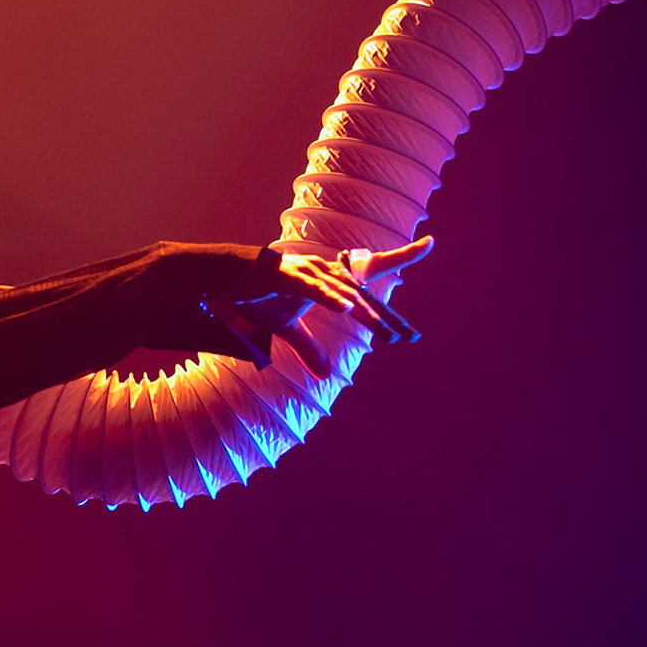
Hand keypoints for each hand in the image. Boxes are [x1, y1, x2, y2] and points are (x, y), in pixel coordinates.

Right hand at [214, 235, 432, 377]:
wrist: (224, 278)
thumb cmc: (259, 298)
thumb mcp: (287, 329)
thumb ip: (309, 348)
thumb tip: (326, 375)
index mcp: (327, 281)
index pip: (367, 283)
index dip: (396, 279)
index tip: (422, 273)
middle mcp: (322, 272)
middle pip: (362, 296)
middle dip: (385, 318)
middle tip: (408, 336)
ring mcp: (305, 272)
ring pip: (341, 294)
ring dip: (363, 313)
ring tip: (381, 331)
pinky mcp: (285, 275)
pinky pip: (312, 288)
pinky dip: (329, 298)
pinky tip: (346, 309)